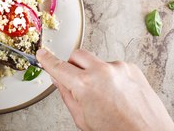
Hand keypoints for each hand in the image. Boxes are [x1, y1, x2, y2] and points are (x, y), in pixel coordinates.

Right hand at [36, 49, 173, 130]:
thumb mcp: (82, 119)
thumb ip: (67, 95)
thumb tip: (58, 80)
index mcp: (84, 85)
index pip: (58, 66)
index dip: (47, 60)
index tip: (42, 54)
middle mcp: (101, 71)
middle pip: (76, 55)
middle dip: (72, 65)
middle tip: (76, 80)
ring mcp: (118, 67)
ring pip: (96, 61)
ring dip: (94, 72)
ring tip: (104, 94)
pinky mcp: (131, 67)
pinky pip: (112, 66)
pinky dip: (110, 76)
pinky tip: (116, 93)